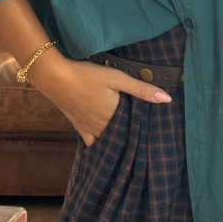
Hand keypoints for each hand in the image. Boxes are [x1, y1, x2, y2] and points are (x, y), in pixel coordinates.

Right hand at [29, 56, 171, 147]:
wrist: (55, 78)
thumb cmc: (88, 76)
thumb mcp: (117, 78)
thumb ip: (141, 89)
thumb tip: (167, 99)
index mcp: (115, 116)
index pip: (137, 128)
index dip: (147, 129)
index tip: (159, 130)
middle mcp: (104, 127)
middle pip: (124, 136)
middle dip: (135, 136)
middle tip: (149, 135)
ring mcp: (90, 129)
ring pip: (110, 141)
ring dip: (120, 140)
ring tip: (132, 138)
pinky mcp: (79, 128)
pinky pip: (93, 143)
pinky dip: (102, 145)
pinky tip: (108, 145)